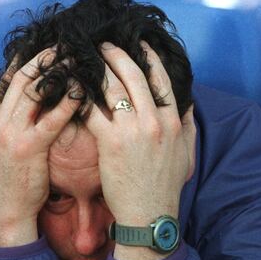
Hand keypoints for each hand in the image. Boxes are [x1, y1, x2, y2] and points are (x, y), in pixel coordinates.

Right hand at [0, 49, 81, 246]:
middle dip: (44, 57)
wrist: (4, 215)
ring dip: (57, 70)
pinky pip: (50, 118)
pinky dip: (66, 100)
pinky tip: (82, 88)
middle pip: (21, 77)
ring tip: (78, 56)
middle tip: (67, 41)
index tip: (47, 43)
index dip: (28, 58)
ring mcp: (9, 133)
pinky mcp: (27, 148)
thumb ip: (15, 127)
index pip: (8, 79)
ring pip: (33, 90)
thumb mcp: (4, 150)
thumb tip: (35, 108)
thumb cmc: (12, 186)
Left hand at [86, 42, 194, 259]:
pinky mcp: (111, 142)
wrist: (149, 216)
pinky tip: (70, 86)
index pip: (161, 79)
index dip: (148, 57)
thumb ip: (189, 124)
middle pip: (134, 75)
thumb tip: (189, 101)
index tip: (137, 43)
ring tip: (82, 58)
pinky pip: (92, 110)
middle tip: (102, 44)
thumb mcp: (187, 154)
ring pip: (111, 87)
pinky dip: (80, 96)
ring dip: (95, 68)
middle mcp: (155, 120)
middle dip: (116, 54)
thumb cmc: (166, 187)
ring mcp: (132, 130)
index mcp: (174, 121)